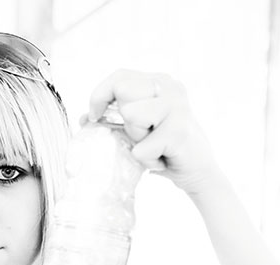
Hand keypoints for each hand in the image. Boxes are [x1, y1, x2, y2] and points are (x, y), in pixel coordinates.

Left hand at [87, 69, 224, 196]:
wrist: (197, 172)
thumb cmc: (163, 148)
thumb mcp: (135, 129)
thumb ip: (112, 119)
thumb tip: (82, 118)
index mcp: (159, 82)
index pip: (119, 76)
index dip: (100, 95)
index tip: (95, 116)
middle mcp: (170, 88)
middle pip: (123, 90)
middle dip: (122, 119)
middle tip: (140, 135)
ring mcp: (177, 107)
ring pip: (131, 114)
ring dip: (135, 139)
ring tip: (153, 146)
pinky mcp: (179, 131)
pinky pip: (141, 148)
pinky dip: (145, 160)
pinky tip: (162, 160)